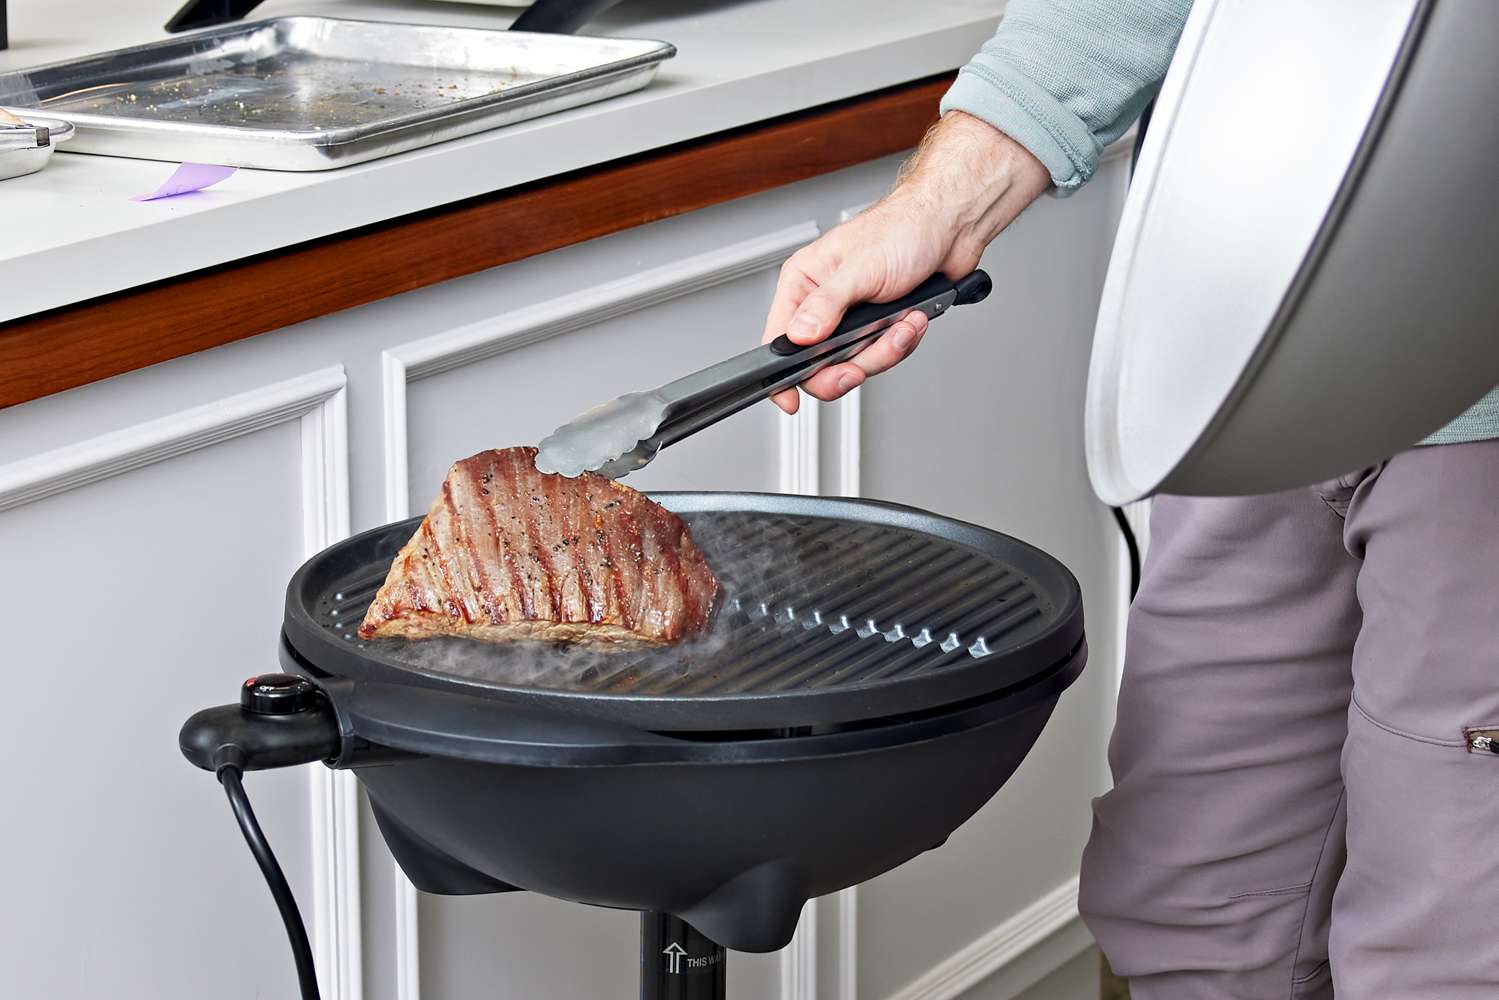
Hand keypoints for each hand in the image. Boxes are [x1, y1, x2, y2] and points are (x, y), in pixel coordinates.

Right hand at [761, 111, 1049, 412]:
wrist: (950, 227)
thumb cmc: (903, 230)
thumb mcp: (860, 269)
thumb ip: (826, 306)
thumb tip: (799, 335)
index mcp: (805, 282)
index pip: (778, 337)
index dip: (782, 373)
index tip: (790, 399)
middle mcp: (824, 302)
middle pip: (818, 363)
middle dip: (849, 366)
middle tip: (861, 365)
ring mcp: (852, 317)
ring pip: (855, 363)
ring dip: (885, 350)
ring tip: (903, 323)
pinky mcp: (880, 325)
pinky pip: (882, 355)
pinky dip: (902, 343)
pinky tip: (912, 320)